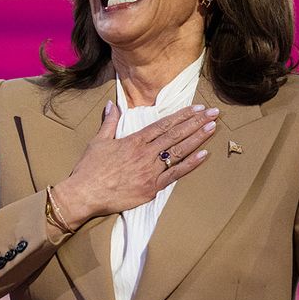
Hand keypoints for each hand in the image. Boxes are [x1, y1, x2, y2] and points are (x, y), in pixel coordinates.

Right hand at [51, 101, 217, 225]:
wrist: (85, 194)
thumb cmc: (90, 169)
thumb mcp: (98, 141)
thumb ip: (109, 122)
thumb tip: (111, 104)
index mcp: (134, 141)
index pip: (163, 124)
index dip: (182, 115)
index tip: (197, 108)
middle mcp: (145, 153)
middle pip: (175, 134)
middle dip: (196, 122)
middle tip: (213, 113)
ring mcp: (150, 171)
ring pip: (179, 151)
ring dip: (197, 138)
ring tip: (212, 127)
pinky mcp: (151, 187)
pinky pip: (175, 174)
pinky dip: (190, 164)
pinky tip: (204, 154)